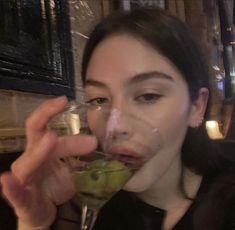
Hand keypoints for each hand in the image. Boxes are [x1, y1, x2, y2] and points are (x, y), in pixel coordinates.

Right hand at [0, 96, 96, 228]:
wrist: (44, 212)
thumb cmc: (56, 185)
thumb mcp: (73, 170)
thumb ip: (83, 157)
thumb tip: (102, 145)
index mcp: (42, 150)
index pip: (42, 125)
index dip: (49, 110)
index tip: (64, 99)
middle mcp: (31, 159)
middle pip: (36, 136)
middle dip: (48, 120)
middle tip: (66, 109)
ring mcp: (24, 179)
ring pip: (28, 162)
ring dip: (39, 151)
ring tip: (51, 139)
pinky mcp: (22, 200)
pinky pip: (16, 193)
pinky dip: (12, 188)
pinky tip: (7, 180)